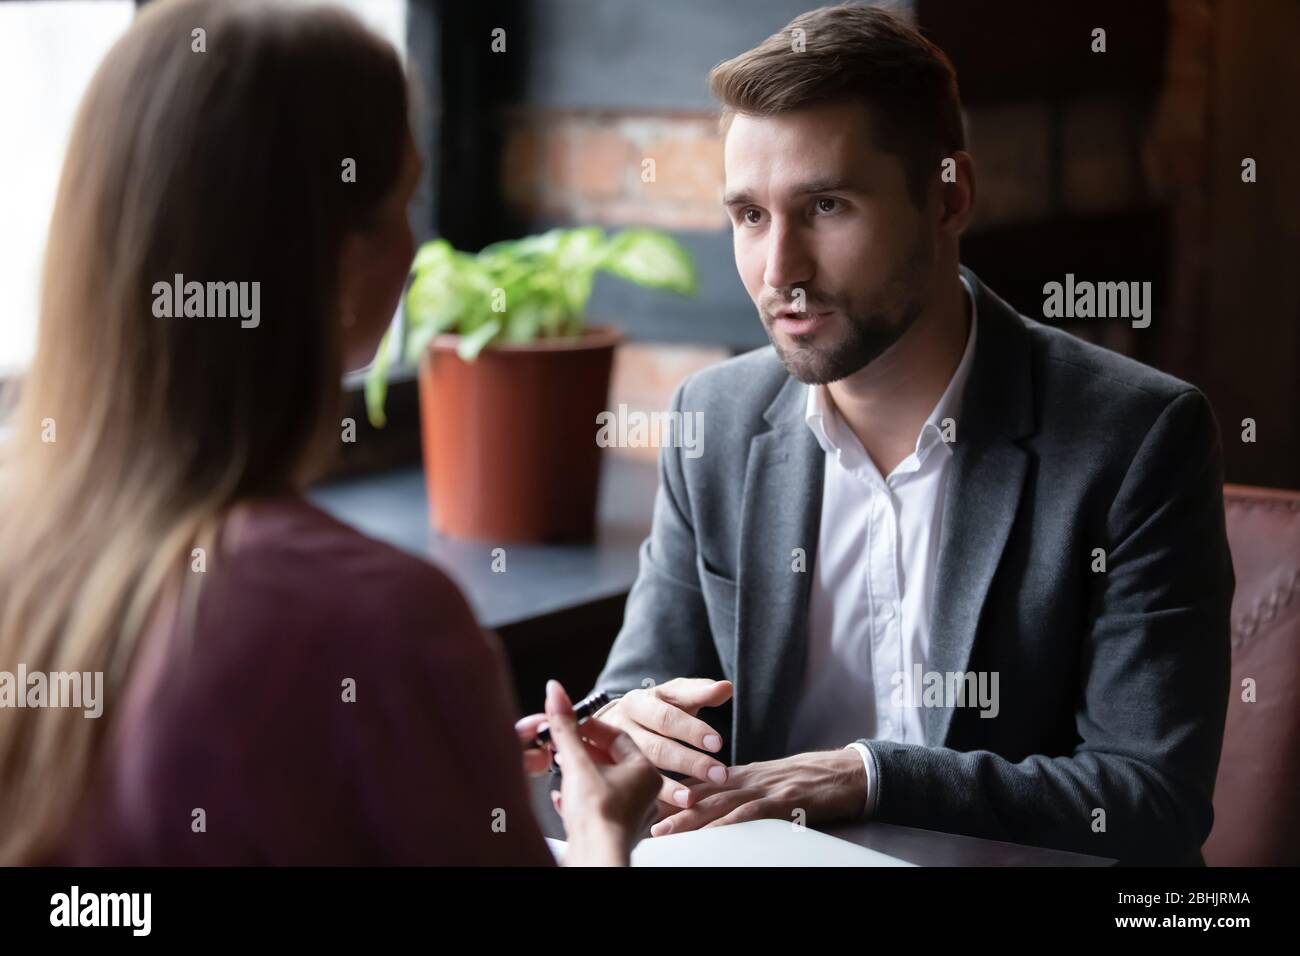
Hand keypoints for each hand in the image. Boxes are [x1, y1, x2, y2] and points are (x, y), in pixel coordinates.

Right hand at [541, 680, 659, 865]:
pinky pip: (600, 807)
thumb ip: (565, 727)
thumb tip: (556, 693)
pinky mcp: (617, 832)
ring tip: (562, 770)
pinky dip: (581, 800)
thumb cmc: (597, 816)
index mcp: (645, 771)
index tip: (571, 722)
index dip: (591, 727)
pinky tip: (565, 800)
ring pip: (605, 785)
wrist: (595, 857)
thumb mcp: (577, 762)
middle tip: (563, 744)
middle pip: (612, 761)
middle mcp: (645, 793)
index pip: (619, 736)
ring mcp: (632, 814)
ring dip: (581, 776)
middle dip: (584, 752)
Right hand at [594, 678, 733, 812]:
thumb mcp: (672, 695)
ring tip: (693, 799)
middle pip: (656, 747)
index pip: (667, 717)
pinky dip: (655, 799)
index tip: (718, 743)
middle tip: (720, 774)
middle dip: (690, 762)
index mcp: (638, 702)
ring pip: (643, 770)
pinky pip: (633, 789)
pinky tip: (674, 808)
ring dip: (670, 786)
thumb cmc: (653, 709)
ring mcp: (610, 752)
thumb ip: (699, 692)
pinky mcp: (609, 773)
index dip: (692, 730)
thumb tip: (726, 687)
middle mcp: (620, 726)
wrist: (609, 725)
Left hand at [649, 749, 866, 836]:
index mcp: (745, 775)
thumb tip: (718, 806)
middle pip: (703, 792)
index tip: (645, 804)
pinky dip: (727, 824)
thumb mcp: (772, 784)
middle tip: (642, 819)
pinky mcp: (784, 801)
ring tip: (664, 831)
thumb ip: (745, 792)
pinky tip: (711, 834)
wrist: (848, 773)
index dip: (673, 793)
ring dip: (689, 818)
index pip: (702, 783)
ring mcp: (765, 788)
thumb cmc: (812, 781)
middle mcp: (749, 778)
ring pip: (719, 803)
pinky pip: (750, 814)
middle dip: (671, 807)